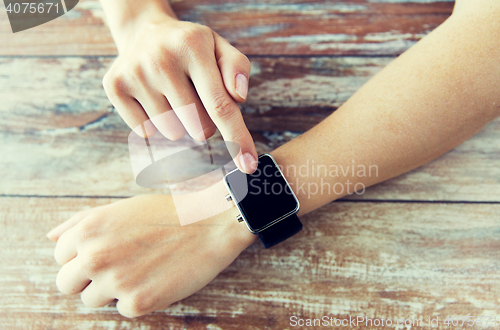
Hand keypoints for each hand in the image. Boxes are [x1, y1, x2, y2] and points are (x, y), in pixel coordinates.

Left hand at [46, 187, 255, 317]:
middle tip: (118, 267)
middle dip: (87, 278)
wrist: (210, 225)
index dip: (82, 255)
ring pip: (91, 300)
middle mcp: (95, 256)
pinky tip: (157, 278)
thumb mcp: (120, 208)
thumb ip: (80, 221)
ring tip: (140, 270)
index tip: (106, 251)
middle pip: (66, 284)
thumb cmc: (166, 214)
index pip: (60, 256)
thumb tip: (50, 237)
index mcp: (88, 229)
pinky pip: (122, 309)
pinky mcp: (138, 303)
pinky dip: (138, 298)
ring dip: (112, 289)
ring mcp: (116, 281)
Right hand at [103, 12, 257, 172]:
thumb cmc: (191, 48)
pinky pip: (146, 132)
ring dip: (180, 124)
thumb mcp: (219, 47)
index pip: (220, 105)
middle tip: (196, 97)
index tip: (249, 166)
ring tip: (174, 95)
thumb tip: (238, 97)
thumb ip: (237, 68)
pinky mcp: (115, 87)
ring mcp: (135, 74)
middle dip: (206, 123)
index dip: (237, 139)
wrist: (145, 32)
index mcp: (193, 46)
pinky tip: (154, 98)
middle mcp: (161, 59)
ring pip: (173, 133)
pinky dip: (156, 123)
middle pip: (199, 127)